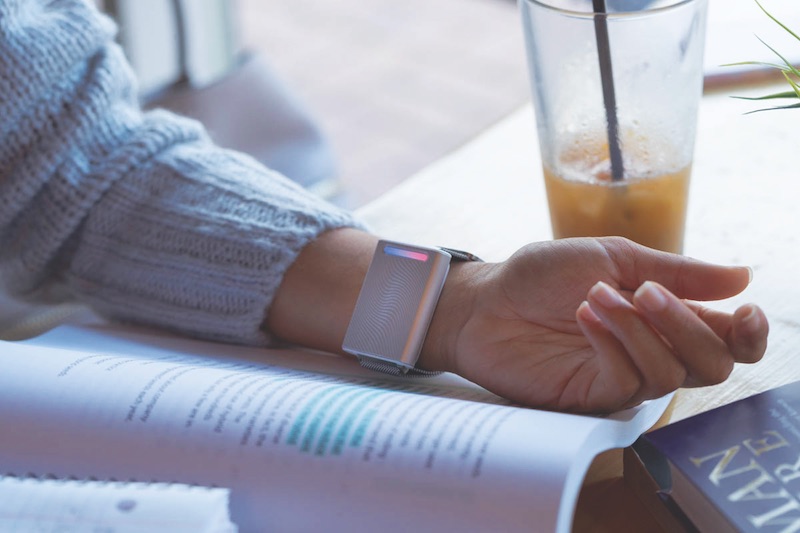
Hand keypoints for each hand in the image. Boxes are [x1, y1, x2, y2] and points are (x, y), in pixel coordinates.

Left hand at [421, 237, 767, 412]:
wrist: (486, 300)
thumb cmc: (542, 276)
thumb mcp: (611, 257)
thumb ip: (675, 271)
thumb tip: (743, 275)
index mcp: (664, 317)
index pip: (728, 340)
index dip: (748, 333)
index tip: (747, 311)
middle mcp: (651, 351)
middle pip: (712, 364)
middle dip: (686, 324)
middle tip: (644, 291)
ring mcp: (623, 377)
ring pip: (670, 373)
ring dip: (639, 329)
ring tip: (597, 297)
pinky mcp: (592, 396)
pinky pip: (628, 381)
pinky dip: (614, 343)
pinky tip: (585, 317)